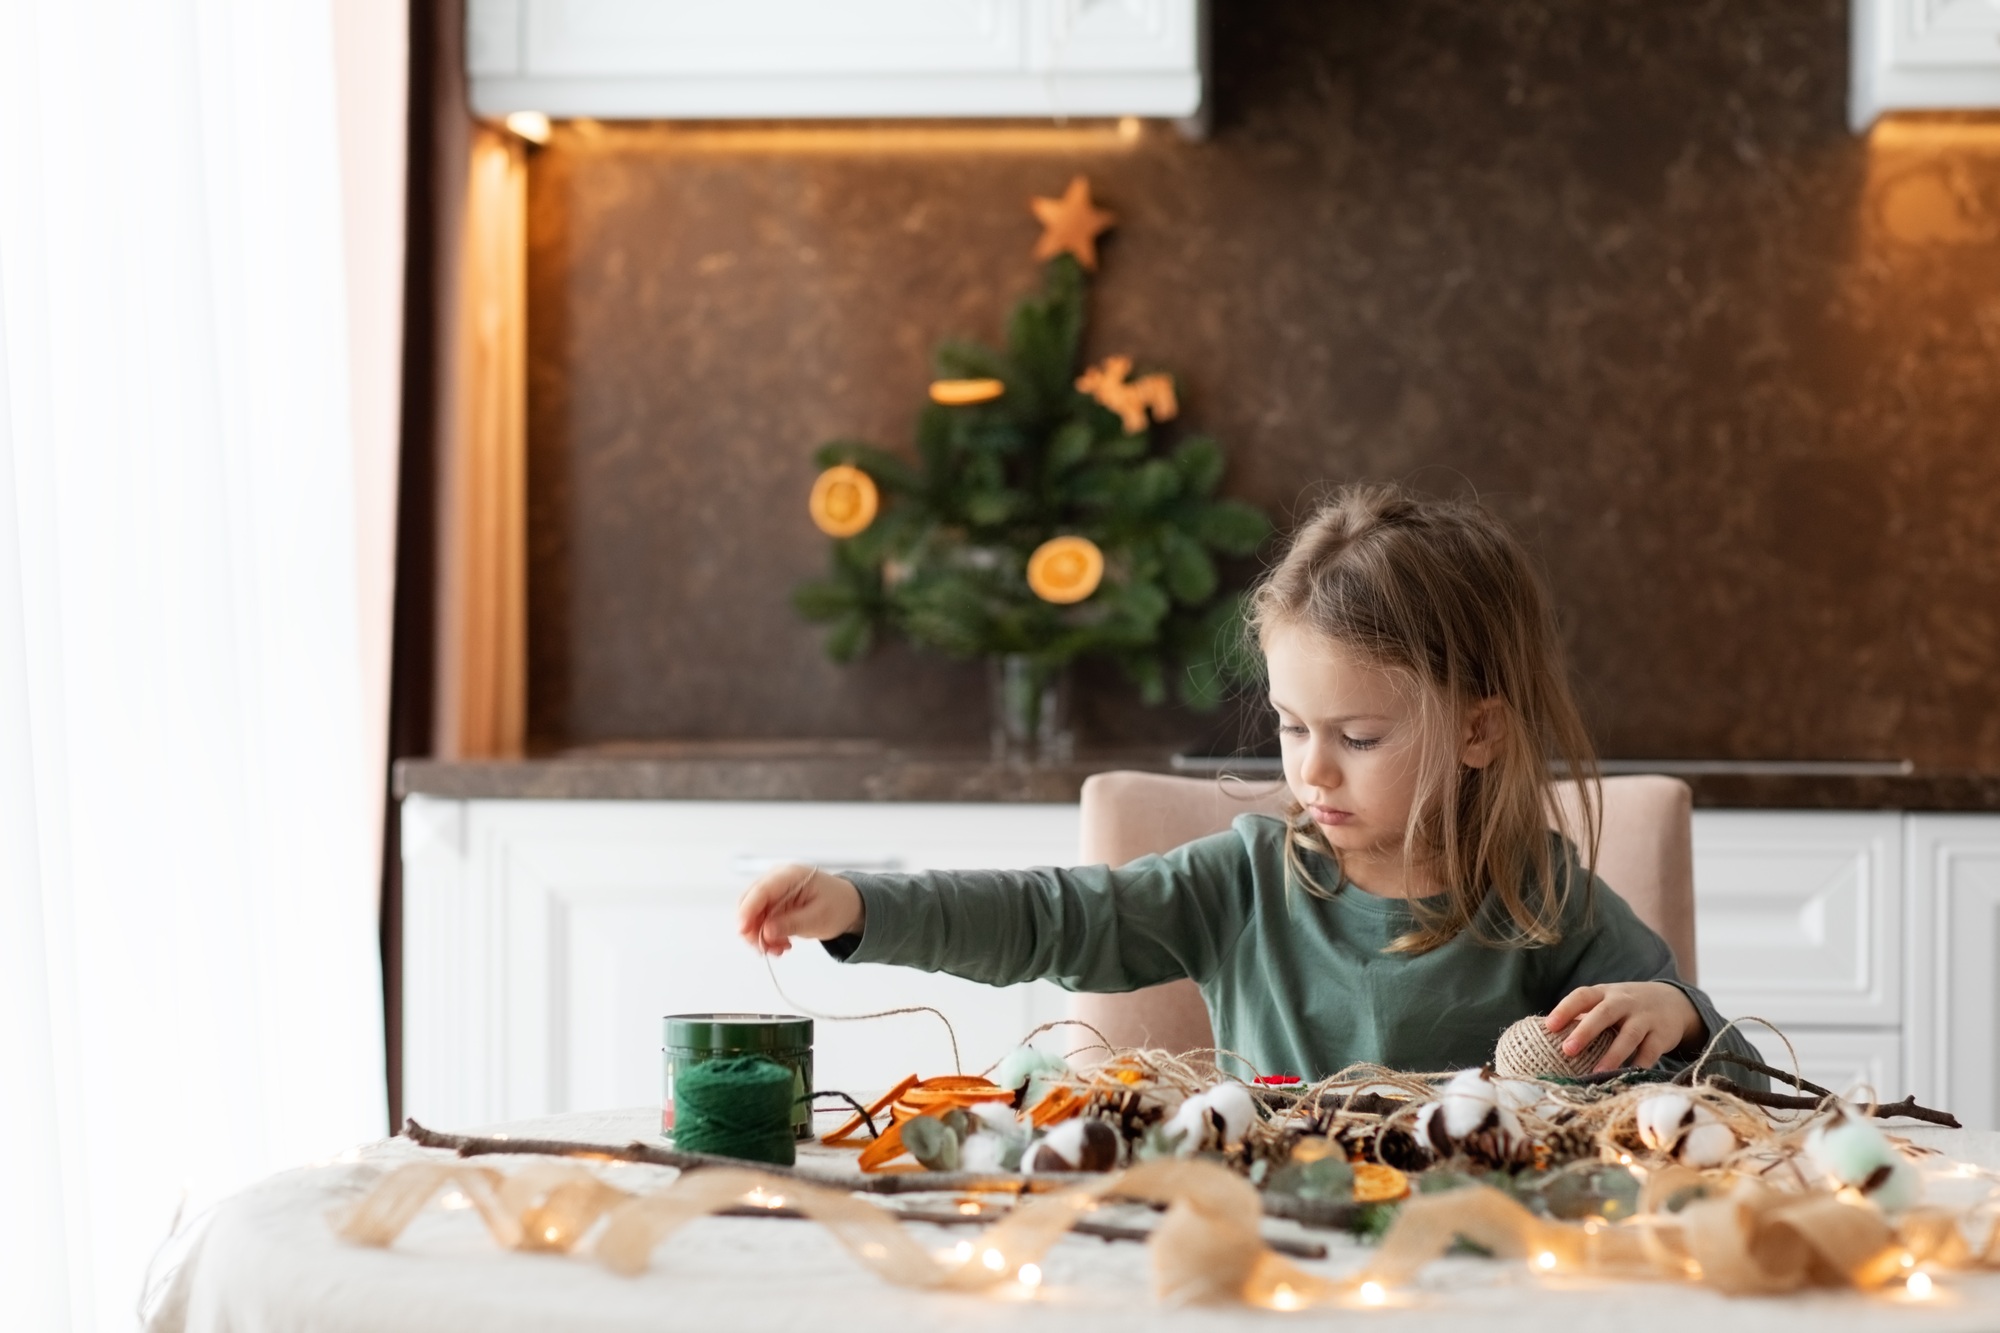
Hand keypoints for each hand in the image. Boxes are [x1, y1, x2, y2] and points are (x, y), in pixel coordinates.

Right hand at [736, 864, 862, 955]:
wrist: (848, 906)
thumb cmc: (838, 905)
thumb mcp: (818, 918)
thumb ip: (791, 924)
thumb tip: (766, 932)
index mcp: (791, 875)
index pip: (762, 890)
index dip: (748, 910)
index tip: (743, 930)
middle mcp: (777, 879)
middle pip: (750, 902)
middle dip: (753, 928)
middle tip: (765, 949)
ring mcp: (774, 892)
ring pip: (752, 915)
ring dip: (760, 936)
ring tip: (780, 949)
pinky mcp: (773, 904)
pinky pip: (760, 921)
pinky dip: (766, 936)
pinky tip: (781, 945)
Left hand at [1545, 982, 1701, 1073]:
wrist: (1672, 1001)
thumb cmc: (1625, 1007)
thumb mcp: (1606, 1002)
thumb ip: (1582, 1016)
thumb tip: (1545, 1037)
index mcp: (1605, 993)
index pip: (1582, 996)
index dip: (1565, 1009)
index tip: (1548, 1026)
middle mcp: (1624, 1002)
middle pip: (1604, 1013)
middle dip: (1585, 1031)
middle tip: (1567, 1050)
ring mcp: (1645, 1018)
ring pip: (1628, 1035)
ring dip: (1613, 1054)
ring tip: (1597, 1072)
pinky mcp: (1662, 1034)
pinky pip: (1650, 1051)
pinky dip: (1640, 1064)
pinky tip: (1628, 1077)